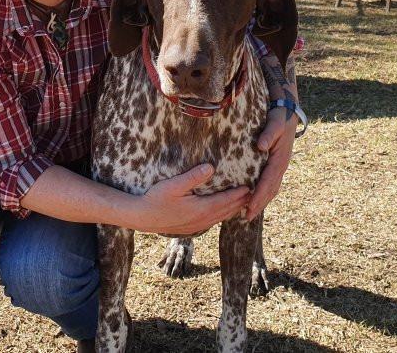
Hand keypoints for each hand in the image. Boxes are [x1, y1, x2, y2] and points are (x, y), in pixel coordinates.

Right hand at [134, 164, 249, 234]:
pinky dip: (222, 216)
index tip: (250, 186)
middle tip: (253, 194)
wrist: (142, 218)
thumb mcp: (174, 185)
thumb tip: (211, 167)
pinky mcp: (191, 228)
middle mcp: (203, 220)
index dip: (239, 194)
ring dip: (233, 210)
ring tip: (242, 203)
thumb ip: (193, 176)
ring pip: (221, 218)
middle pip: (227, 211)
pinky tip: (221, 212)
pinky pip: (212, 222)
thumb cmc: (156, 198)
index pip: (226, 201)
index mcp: (201, 208)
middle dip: (241, 202)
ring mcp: (197, 226)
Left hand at [245, 106, 296, 220]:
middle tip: (246, 217)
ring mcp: (280, 164)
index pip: (268, 182)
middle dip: (259, 204)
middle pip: (270, 189)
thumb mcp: (275, 122)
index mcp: (280, 159)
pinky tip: (256, 196)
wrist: (288, 110)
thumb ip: (268, 133)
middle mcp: (281, 165)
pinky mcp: (277, 162)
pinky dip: (265, 192)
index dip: (259, 196)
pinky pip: (272, 181)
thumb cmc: (279, 116)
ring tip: (249, 212)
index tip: (249, 208)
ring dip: (262, 200)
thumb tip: (261, 146)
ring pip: (272, 188)